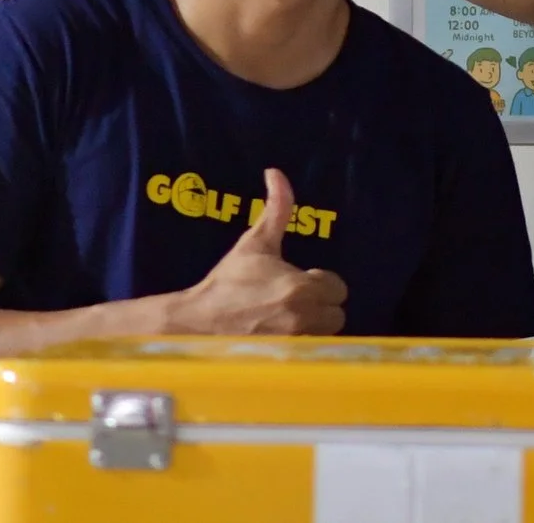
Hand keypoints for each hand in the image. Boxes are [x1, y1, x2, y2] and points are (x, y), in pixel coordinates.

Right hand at [170, 170, 346, 336]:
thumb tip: (276, 172)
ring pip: (324, 335)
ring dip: (312, 325)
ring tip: (286, 317)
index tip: (299, 280)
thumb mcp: (254, 242)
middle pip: (337, 315)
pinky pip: (309, 353)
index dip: (321, 283)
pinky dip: (300, 345)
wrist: (195, 321)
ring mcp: (293, 343)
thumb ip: (276, 208)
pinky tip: (279, 335)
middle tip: (294, 300)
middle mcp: (302, 318)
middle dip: (321, 306)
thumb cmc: (228, 281)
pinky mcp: (283, 361)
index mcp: (301, 288)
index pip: (339, 288)